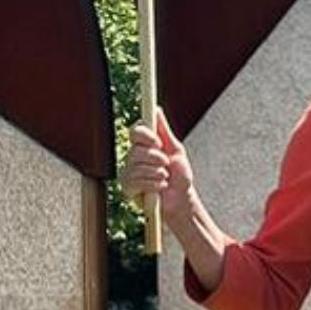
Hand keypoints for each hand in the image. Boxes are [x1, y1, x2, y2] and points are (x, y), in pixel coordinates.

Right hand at [119, 109, 196, 224]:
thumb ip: (164, 130)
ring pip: (137, 166)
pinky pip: (136, 181)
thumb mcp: (175, 149)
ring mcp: (129, 172)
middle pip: (136, 150)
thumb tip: (156, 110)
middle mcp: (133, 156)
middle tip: (166, 164)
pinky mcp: (128, 188)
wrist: (182, 199)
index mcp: (144, 145)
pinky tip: (161, 187)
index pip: (135, 131)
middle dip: (155, 158)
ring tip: (165, 178)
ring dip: (157, 173)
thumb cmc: (178, 174)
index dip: (145, 135)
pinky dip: (153, 184)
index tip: (157, 142)